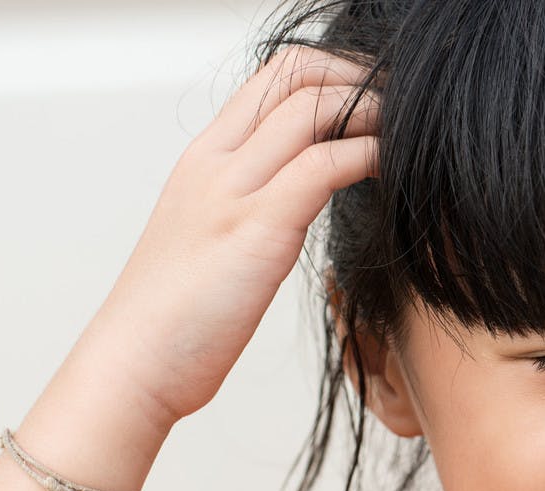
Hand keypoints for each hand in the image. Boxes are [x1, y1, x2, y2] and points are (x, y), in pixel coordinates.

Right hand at [84, 46, 378, 427]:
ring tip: (410, 134)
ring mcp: (233, 190)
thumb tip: (303, 195)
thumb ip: (250, 202)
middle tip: (404, 107)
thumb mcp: (210, 237)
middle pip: (295, 74)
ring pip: (313, 107)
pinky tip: (395, 170)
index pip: (273, 76)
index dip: (334, 72)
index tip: (377, 99)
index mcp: (205, 158)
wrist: (134, 364)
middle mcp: (215, 161)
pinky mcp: (257, 227)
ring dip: (374, 111)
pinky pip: (324, 165)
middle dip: (360, 77)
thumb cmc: (178, 315)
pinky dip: (370, 156)